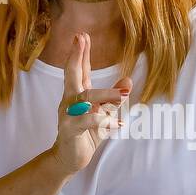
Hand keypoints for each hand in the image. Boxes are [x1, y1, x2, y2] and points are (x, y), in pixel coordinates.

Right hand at [49, 32, 130, 174]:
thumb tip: (128, 79)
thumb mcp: (103, 113)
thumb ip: (113, 98)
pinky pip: (87, 121)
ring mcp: (67, 115)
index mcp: (77, 95)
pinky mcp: (70, 130)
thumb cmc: (85, 133)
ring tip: (123, 94)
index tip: (82, 35)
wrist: (69, 159)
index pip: (79, 70)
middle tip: (80, 39)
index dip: (81, 53)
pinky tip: (117, 123)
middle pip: (72, 75)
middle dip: (77, 57)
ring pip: (85, 98)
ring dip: (105, 94)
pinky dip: (103, 121)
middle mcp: (70, 101)